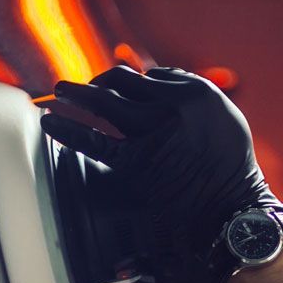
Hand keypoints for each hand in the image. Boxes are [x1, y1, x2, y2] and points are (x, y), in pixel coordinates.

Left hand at [40, 65, 280, 282]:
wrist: (232, 208)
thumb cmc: (231, 166)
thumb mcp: (225, 117)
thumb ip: (194, 94)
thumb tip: (157, 79)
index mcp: (196, 91)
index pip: (153, 74)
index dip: (134, 82)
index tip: (121, 91)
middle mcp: (172, 105)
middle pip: (124, 80)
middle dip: (100, 82)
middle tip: (83, 88)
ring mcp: (152, 132)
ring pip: (105, 101)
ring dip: (77, 94)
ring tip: (59, 92)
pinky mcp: (136, 161)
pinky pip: (94, 139)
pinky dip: (69, 128)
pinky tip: (51, 122)